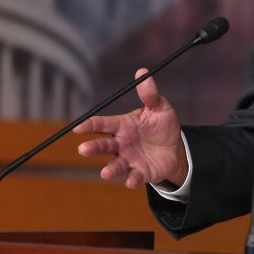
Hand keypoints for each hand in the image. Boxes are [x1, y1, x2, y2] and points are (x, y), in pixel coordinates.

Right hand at [73, 68, 187, 188]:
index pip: (103, 124)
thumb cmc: (162, 126)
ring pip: (115, 165)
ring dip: (110, 169)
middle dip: (93, 148)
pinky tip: (131, 181)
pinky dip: (131, 180)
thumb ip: (150, 94)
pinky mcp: (139, 173)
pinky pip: (133, 177)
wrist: (175, 149)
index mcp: (123, 125)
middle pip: (103, 146)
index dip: (90, 125)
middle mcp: (121, 144)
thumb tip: (143, 72)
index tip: (78, 127)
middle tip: (83, 149)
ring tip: (105, 173)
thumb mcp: (159, 108)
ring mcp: (129, 159)